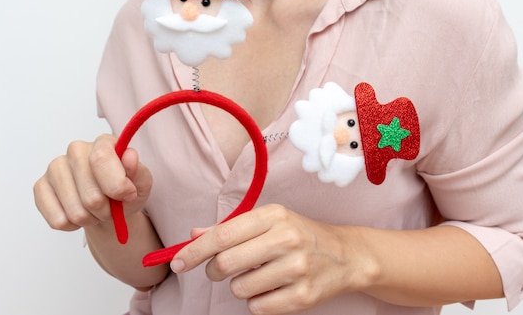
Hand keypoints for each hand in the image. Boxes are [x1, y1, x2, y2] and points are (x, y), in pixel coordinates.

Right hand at [34, 134, 152, 231]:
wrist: (110, 206)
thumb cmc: (126, 191)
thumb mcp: (141, 184)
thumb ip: (139, 172)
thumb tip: (129, 156)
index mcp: (103, 142)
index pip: (101, 159)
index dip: (116, 185)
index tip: (127, 195)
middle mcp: (76, 150)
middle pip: (90, 195)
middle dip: (106, 210)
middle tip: (111, 207)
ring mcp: (55, 167)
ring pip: (75, 211)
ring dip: (91, 219)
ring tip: (96, 211)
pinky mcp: (40, 186)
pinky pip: (57, 219)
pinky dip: (73, 225)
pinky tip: (79, 214)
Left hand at [170, 204, 366, 314]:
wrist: (345, 255)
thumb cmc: (299, 235)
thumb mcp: (268, 221)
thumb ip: (229, 227)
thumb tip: (193, 235)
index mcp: (273, 216)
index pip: (223, 235)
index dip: (194, 251)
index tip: (177, 262)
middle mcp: (286, 239)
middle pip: (226, 263)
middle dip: (214, 271)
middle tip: (222, 269)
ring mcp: (297, 269)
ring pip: (240, 289)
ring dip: (240, 286)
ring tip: (258, 275)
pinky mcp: (303, 297)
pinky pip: (258, 307)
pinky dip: (257, 301)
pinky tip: (271, 288)